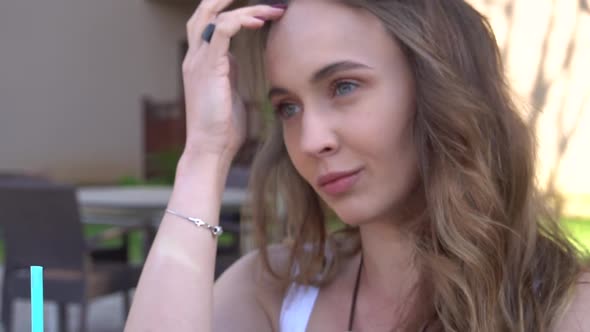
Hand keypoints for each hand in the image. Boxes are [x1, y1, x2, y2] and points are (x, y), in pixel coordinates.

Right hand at [181, 0, 284, 161]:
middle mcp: (195, 56)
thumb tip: (236, 62)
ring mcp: (198, 61)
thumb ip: (229, 73)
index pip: (211, 23)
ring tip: (272, 9)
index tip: (265, 12)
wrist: (210, 148)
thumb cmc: (223, 127)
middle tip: (263, 0)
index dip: (234, 11)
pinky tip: (259, 22)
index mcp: (201, 61)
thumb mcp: (229, 92)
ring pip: (214, 16)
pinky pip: (222, 30)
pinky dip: (240, 20)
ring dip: (246, 8)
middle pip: (204, 11)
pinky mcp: (208, 68)